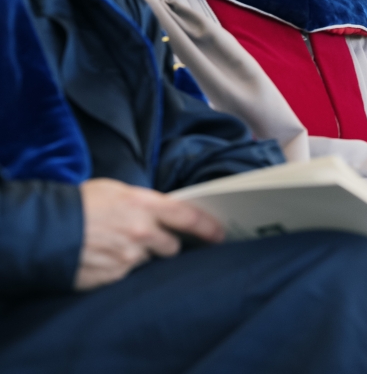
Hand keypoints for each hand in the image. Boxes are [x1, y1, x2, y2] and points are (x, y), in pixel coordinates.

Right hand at [75, 179, 222, 290]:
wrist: (45, 230)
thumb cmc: (79, 204)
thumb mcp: (115, 191)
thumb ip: (142, 203)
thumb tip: (159, 212)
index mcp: (145, 205)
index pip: (189, 217)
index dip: (209, 228)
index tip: (219, 235)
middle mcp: (143, 233)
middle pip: (173, 246)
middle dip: (165, 244)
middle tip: (148, 238)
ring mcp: (130, 258)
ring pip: (149, 261)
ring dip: (141, 256)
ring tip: (118, 246)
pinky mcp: (115, 277)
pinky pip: (128, 274)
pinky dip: (120, 268)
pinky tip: (104, 258)